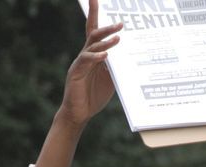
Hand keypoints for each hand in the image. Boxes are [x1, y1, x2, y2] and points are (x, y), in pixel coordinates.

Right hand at [57, 0, 122, 126]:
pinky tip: (106, 56)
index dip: (96, 14)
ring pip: (91, 46)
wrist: (79, 113)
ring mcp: (80, 63)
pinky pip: (85, 61)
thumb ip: (117, 66)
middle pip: (94, 35)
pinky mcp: (75, 73)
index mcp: (94, 56)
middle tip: (121, 23)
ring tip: (118, 37)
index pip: (95, 32)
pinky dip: (96, 58)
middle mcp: (86, 56)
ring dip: (105, 41)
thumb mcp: (111, 79)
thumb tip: (130, 56)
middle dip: (107, 27)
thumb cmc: (94, 95)